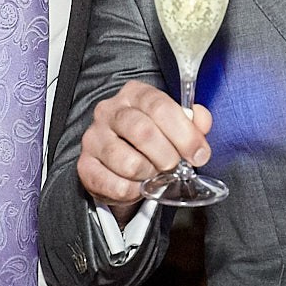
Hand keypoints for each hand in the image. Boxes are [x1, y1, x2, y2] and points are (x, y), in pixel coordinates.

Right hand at [77, 80, 213, 207]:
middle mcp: (109, 111)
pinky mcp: (85, 166)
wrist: (121, 164)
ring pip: (129, 162)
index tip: (199, 154)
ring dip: (150, 174)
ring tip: (153, 174)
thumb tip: (201, 121)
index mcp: (134, 94)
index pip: (160, 106)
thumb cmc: (151, 140)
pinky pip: (116, 185)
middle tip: (175, 166)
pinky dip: (134, 192)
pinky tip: (138, 185)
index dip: (184, 133)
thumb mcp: (175, 126)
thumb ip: (193, 122)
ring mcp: (93, 138)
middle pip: (143, 132)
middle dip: (168, 156)